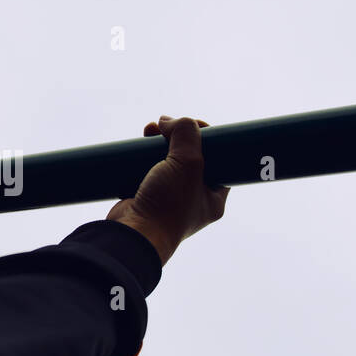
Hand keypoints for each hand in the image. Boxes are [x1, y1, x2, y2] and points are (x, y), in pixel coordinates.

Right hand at [106, 116, 229, 265]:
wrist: (133, 234)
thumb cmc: (168, 206)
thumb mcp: (188, 162)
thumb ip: (186, 134)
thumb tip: (168, 120)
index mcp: (214, 196)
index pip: (221, 158)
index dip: (210, 138)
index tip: (194, 124)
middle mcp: (193, 197)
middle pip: (192, 156)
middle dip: (179, 137)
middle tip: (169, 126)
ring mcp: (169, 197)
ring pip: (168, 160)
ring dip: (159, 142)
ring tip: (150, 130)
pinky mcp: (146, 196)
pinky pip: (148, 170)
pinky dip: (143, 155)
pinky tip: (139, 142)